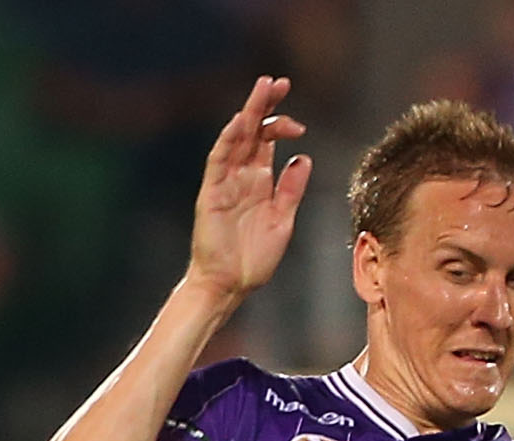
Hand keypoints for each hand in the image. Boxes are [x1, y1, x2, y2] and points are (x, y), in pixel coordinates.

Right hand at [188, 76, 310, 308]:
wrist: (230, 286)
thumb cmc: (254, 259)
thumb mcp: (282, 222)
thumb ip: (291, 190)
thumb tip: (302, 157)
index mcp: (260, 181)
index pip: (268, 141)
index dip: (282, 125)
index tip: (300, 126)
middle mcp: (241, 176)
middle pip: (252, 131)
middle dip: (265, 104)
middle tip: (279, 82)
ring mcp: (224, 182)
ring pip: (236, 139)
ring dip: (248, 113)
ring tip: (262, 88)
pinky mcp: (211, 194)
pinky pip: (218, 162)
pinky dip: (227, 141)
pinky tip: (239, 123)